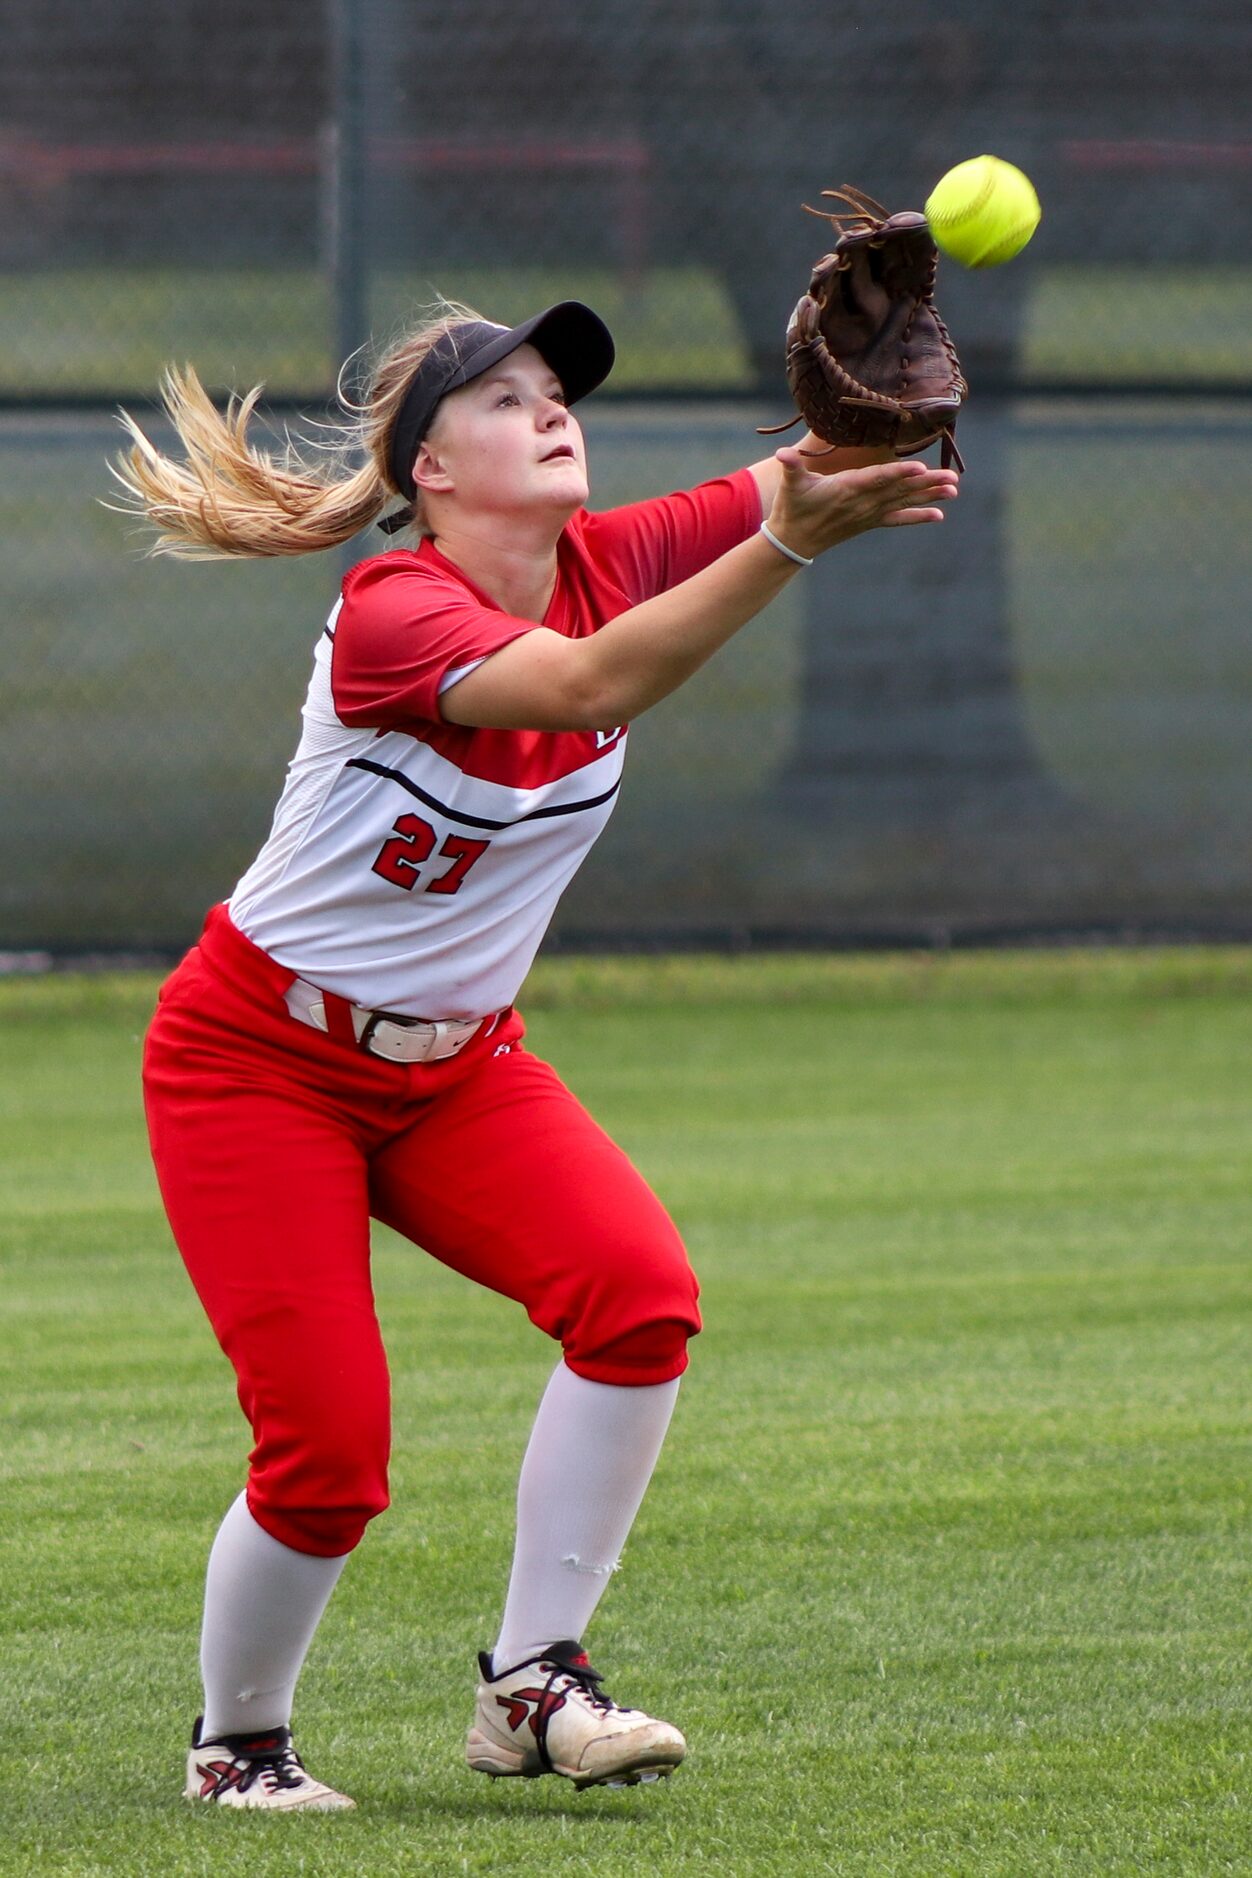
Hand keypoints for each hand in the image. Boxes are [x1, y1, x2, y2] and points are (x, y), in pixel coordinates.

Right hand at [765, 446, 957, 559]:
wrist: (793, 541)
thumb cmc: (792, 507)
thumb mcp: (790, 484)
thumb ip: (790, 466)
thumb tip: (783, 453)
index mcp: (846, 489)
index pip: (877, 479)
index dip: (898, 473)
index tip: (920, 467)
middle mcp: (862, 504)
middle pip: (899, 490)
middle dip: (927, 483)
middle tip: (953, 477)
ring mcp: (868, 515)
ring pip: (903, 503)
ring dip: (929, 496)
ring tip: (953, 489)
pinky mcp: (869, 523)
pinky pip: (898, 520)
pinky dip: (917, 517)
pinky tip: (938, 515)